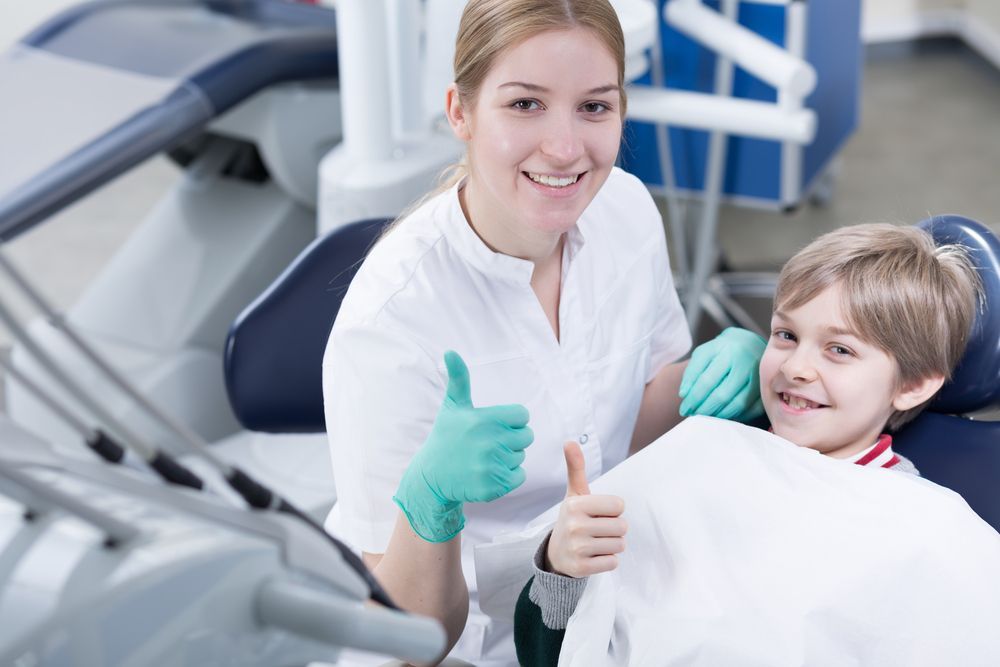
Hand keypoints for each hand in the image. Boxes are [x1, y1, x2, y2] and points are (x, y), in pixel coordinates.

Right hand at [394, 350, 533, 542]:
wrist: (432, 476)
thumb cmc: (446, 437)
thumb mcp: (452, 407)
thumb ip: (459, 379)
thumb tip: (450, 351)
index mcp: (485, 419)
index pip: (522, 416)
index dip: (510, 420)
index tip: (492, 426)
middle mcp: (490, 442)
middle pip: (526, 436)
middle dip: (511, 439)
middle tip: (488, 443)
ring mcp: (492, 465)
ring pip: (521, 457)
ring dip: (508, 458)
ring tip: (484, 458)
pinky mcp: (494, 486)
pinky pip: (519, 476)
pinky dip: (508, 476)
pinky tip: (489, 472)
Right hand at [545, 441, 626, 577]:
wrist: (556, 554)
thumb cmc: (573, 519)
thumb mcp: (574, 494)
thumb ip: (576, 468)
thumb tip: (569, 441)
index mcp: (575, 505)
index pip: (619, 505)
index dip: (613, 510)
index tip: (598, 513)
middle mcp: (575, 526)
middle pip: (622, 526)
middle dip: (615, 529)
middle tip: (597, 530)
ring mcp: (577, 548)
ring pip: (619, 545)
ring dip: (612, 545)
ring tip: (595, 543)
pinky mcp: (581, 568)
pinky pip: (613, 563)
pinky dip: (607, 561)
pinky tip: (593, 556)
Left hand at [679, 327, 765, 421]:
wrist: (748, 343)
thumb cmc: (722, 351)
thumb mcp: (703, 354)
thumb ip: (692, 372)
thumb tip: (685, 394)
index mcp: (727, 352)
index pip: (707, 381)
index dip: (694, 398)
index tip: (684, 409)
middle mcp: (745, 363)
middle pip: (723, 394)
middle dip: (705, 409)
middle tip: (694, 416)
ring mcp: (760, 376)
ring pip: (739, 404)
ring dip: (720, 415)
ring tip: (707, 417)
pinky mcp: (768, 387)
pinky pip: (754, 408)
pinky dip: (738, 416)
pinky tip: (726, 416)